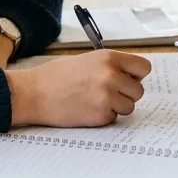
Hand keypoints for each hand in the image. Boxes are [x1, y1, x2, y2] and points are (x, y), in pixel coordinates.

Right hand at [5, 50, 151, 126]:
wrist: (33, 93)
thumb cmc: (55, 76)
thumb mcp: (87, 60)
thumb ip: (110, 67)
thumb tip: (131, 78)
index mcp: (108, 58)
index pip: (144, 68)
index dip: (136, 75)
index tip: (128, 79)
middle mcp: (111, 76)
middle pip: (138, 91)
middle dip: (125, 94)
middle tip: (107, 93)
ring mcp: (107, 97)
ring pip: (128, 107)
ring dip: (116, 107)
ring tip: (94, 101)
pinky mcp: (100, 116)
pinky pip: (113, 118)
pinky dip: (103, 117)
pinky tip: (86, 109)